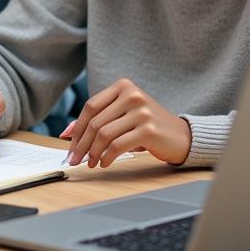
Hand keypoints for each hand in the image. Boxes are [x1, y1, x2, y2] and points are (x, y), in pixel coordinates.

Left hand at [61, 79, 191, 167]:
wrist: (182, 136)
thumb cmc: (147, 126)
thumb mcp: (123, 116)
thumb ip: (98, 120)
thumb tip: (67, 133)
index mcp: (123, 86)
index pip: (91, 107)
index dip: (77, 128)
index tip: (70, 145)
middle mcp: (132, 95)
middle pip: (95, 121)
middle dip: (81, 144)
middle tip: (74, 159)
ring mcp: (141, 111)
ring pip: (104, 134)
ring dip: (93, 152)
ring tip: (90, 163)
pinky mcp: (149, 130)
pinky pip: (118, 145)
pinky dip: (107, 157)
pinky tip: (104, 163)